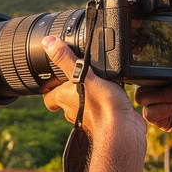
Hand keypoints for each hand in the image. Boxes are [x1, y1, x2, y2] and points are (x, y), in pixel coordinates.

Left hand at [39, 37, 144, 151]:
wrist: (123, 129)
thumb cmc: (102, 106)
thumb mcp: (84, 74)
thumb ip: (67, 59)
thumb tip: (48, 43)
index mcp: (65, 97)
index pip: (50, 97)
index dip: (49, 91)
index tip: (52, 84)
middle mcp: (75, 110)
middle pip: (66, 102)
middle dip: (70, 92)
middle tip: (76, 79)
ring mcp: (91, 117)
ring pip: (85, 106)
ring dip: (89, 96)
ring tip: (97, 82)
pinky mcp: (108, 118)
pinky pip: (104, 109)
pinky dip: (106, 101)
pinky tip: (114, 92)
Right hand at [135, 54, 171, 144]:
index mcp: (168, 74)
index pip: (149, 68)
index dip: (151, 66)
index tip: (164, 64)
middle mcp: (161, 89)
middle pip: (140, 83)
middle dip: (158, 84)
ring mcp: (160, 104)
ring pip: (142, 97)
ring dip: (162, 96)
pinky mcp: (163, 120)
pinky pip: (150, 114)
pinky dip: (163, 109)